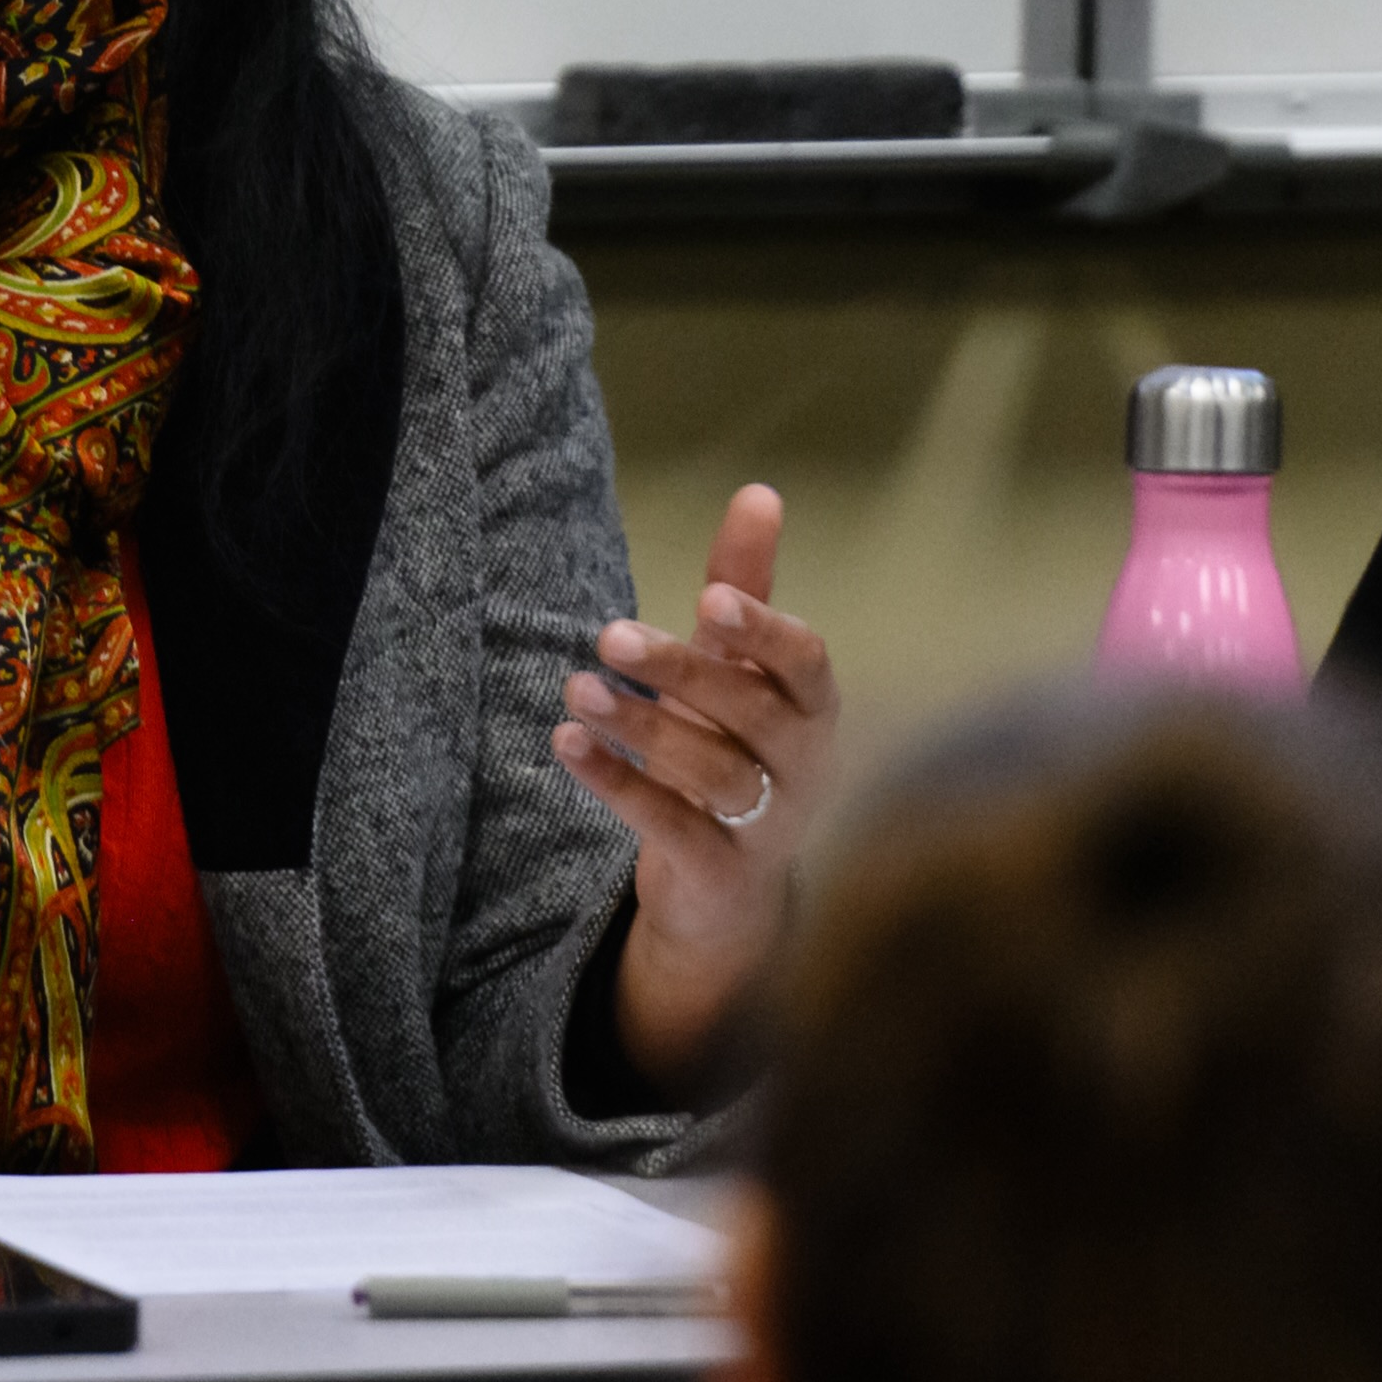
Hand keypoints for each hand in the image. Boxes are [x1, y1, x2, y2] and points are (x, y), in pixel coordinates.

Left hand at [554, 483, 838, 1099]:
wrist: (728, 888)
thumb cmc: (734, 752)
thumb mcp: (738, 671)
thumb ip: (744, 588)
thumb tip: (759, 493)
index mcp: (813, 708)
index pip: (807, 663)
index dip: (763, 632)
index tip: (709, 599)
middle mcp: (804, 766)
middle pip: (751, 714)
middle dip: (681, 672)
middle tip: (609, 634)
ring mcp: (769, 826)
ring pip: (712, 773)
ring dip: (641, 728)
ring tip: (576, 691)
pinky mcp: (721, 874)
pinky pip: (674, 830)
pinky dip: (620, 788)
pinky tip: (568, 748)